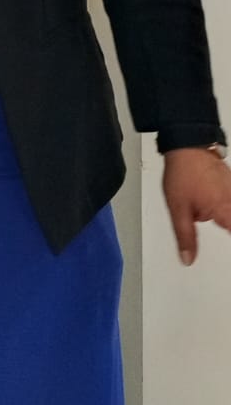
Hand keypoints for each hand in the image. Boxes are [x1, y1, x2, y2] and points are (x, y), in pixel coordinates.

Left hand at [162, 148, 230, 264]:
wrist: (187, 145)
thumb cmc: (183, 173)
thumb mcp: (178, 210)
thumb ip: (185, 236)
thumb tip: (188, 258)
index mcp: (225, 210)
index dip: (228, 233)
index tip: (224, 244)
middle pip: (230, 222)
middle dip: (223, 224)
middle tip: (198, 212)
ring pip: (229, 210)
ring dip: (221, 214)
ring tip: (199, 199)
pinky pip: (229, 199)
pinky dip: (223, 203)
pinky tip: (205, 195)